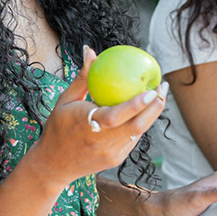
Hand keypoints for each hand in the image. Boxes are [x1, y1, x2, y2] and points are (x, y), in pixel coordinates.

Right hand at [28, 46, 167, 188]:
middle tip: (162, 87)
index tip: (151, 90)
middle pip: (137, 126)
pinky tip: (144, 111)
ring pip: (138, 133)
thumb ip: (82, 78)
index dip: (136, 105)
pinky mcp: (116, 160)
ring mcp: (111, 153)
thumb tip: (90, 51)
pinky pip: (132, 139)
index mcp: (86, 125)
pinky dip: (139, 124)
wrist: (54, 164)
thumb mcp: (65, 100)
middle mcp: (101, 142)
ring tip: (159, 96)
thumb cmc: (58, 127)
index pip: (116, 116)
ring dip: (151, 114)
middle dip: (155, 107)